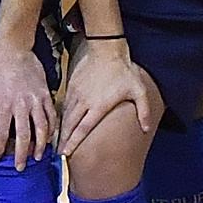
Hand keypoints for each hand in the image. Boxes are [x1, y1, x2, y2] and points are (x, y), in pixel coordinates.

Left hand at [0, 45, 54, 168]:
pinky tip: (50, 137)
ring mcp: (36, 100)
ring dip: (41, 145)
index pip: (0, 134)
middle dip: (22, 155)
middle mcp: (21, 105)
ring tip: (39, 156)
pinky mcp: (45, 94)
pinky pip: (52, 116)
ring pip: (42, 128)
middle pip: (24, 136)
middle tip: (20, 167)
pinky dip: (52, 129)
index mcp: (3, 105)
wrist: (14, 50)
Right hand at [59, 38, 159, 152]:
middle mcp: (84, 102)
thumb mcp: (138, 90)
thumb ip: (143, 110)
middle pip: (70, 125)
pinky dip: (60, 115)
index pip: (83, 128)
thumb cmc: (124, 70)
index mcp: (99, 105)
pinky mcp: (72, 86)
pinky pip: (64, 104)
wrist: (106, 48)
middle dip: (63, 140)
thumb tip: (146, 129)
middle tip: (58, 154)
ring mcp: (77, 93)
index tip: (66, 153)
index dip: (73, 142)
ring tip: (56, 141)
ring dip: (60, 129)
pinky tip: (60, 122)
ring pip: (65, 115)